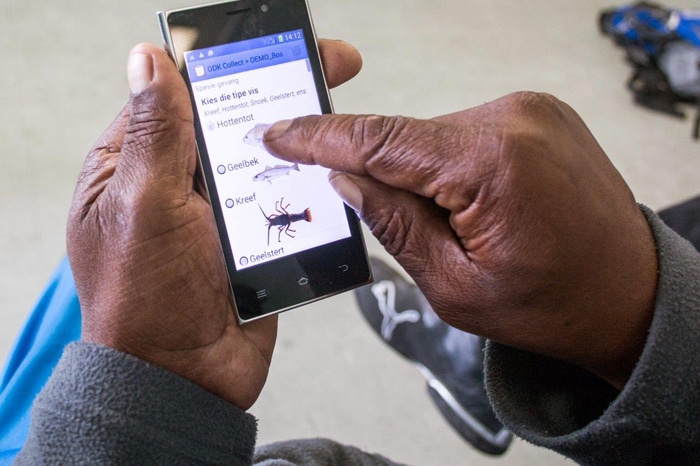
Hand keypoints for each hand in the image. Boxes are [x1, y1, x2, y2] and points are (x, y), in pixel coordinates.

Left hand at [66, 40, 361, 408]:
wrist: (185, 377)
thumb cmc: (145, 301)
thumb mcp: (142, 207)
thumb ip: (154, 136)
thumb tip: (149, 61)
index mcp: (133, 163)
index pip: (177, 91)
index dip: (224, 61)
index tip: (270, 42)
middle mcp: (176, 180)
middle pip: (231, 118)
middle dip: (278, 90)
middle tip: (331, 64)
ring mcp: (218, 209)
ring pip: (264, 156)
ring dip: (300, 136)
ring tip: (341, 112)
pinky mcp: (252, 237)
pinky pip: (285, 197)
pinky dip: (310, 183)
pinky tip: (338, 166)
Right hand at [262, 92, 657, 389]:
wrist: (628, 293)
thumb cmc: (554, 304)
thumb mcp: (455, 286)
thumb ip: (393, 223)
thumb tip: (345, 178)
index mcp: (493, 162)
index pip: (382, 140)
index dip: (321, 139)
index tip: (279, 134)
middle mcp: (515, 119)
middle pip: (407, 139)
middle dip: (383, 178)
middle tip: (388, 226)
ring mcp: (531, 110)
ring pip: (434, 137)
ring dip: (423, 177)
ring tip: (458, 230)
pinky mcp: (537, 114)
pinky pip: (464, 134)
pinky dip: (450, 165)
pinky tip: (472, 206)